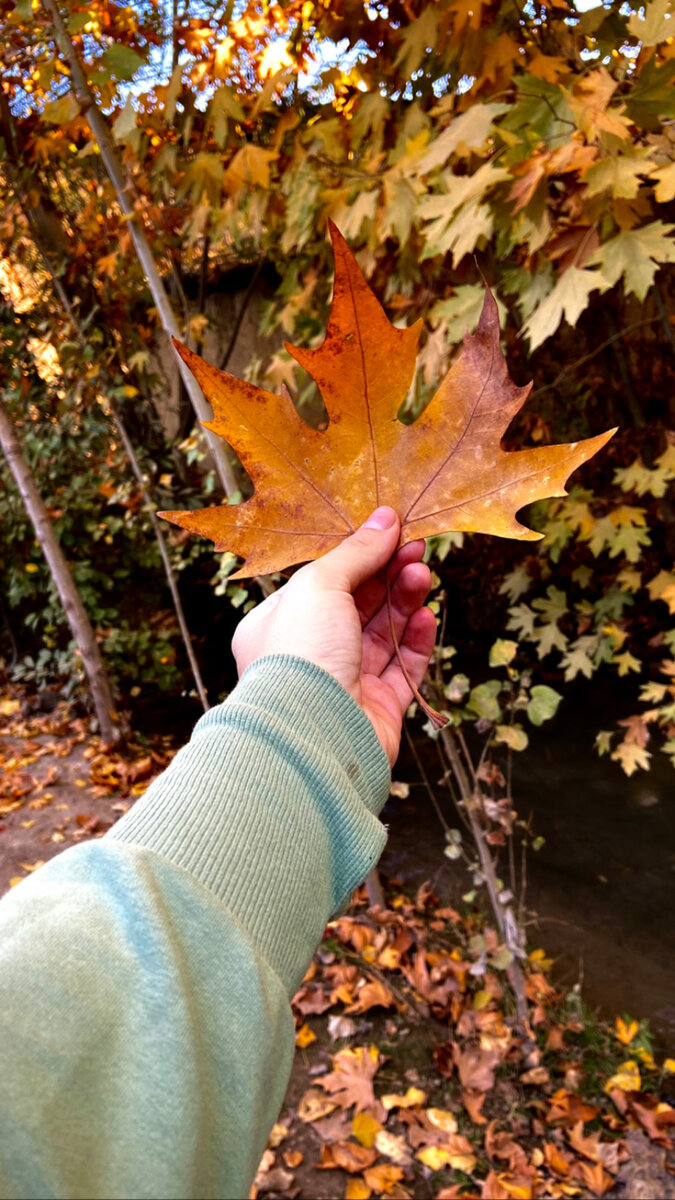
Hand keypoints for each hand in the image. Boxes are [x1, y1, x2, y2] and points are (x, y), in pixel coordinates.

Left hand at [232, 507, 436, 764]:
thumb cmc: (300, 654)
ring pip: (383, 634)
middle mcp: (310, 655)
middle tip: (417, 548)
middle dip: (388, 575)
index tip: (392, 532)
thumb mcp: (320, 585)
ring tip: (423, 574)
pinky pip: (403, 669)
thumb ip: (355, 552)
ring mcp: (345, 684)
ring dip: (405, 601)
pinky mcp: (377, 710)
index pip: (323, 583)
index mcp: (278, 626)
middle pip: (357, 606)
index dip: (359, 556)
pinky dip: (417, 641)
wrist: (312, 735)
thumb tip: (385, 518)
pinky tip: (427, 615)